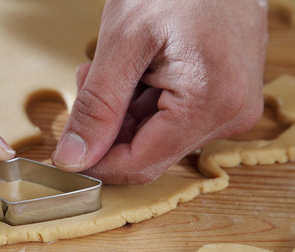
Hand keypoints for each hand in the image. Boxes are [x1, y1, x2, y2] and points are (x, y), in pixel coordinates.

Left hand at [52, 0, 267, 183]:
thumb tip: (73, 159)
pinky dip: (140, 101)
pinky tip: (132, 69)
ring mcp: (229, 107)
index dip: (95, 162)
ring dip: (121, 111)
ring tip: (110, 67)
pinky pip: (170, 119)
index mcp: (209, 104)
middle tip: (88, 82)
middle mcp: (228, 115)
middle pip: (146, 152)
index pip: (139, 164)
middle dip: (106, 127)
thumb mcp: (123, 43)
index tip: (65, 149)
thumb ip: (97, 108)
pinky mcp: (222, 98)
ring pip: (154, 137)